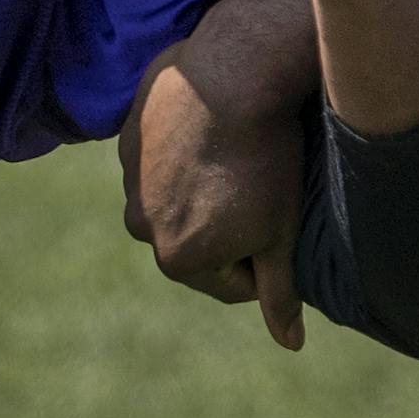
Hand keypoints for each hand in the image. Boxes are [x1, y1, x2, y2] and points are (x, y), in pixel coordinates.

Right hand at [120, 48, 306, 349]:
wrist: (236, 72)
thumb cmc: (267, 159)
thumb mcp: (281, 233)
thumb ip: (280, 293)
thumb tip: (290, 345)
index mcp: (177, 259)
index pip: (234, 280)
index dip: (266, 255)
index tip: (281, 220)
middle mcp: (140, 225)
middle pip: (198, 239)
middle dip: (228, 223)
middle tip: (263, 184)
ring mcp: (129, 176)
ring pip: (178, 196)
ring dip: (203, 186)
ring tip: (239, 154)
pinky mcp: (128, 132)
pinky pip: (162, 155)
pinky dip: (186, 149)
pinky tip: (215, 127)